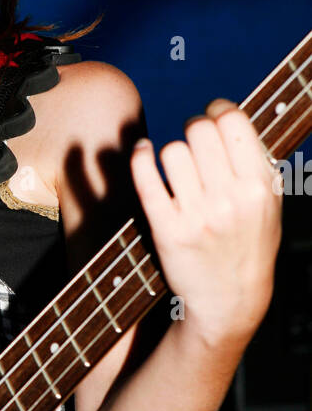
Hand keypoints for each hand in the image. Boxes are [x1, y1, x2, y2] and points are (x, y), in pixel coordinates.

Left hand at [129, 99, 282, 346]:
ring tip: (178, 168)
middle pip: (199, 130)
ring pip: (172, 151)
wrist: (231, 300)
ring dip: (171, 153)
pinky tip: (142, 152)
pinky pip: (146, 179)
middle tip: (193, 144)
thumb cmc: (250, 245)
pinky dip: (140, 158)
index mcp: (259, 186)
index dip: (218, 110)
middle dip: (193, 130)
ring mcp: (197, 216)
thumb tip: (226, 115)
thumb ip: (254, 161)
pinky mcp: (167, 231)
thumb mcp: (269, 203)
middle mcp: (230, 199)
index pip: (233, 122)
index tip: (212, 115)